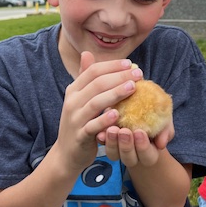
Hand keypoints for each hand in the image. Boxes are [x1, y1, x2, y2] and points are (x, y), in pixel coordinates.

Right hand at [54, 52, 142, 175]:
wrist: (67, 153)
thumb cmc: (80, 122)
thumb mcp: (80, 99)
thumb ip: (85, 78)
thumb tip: (87, 53)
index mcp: (74, 90)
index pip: (93, 71)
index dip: (112, 66)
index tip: (130, 63)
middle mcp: (72, 102)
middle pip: (96, 84)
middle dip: (119, 77)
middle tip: (138, 74)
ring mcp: (75, 119)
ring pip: (95, 102)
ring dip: (115, 93)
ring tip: (133, 88)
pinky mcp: (80, 136)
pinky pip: (93, 126)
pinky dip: (104, 120)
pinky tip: (118, 114)